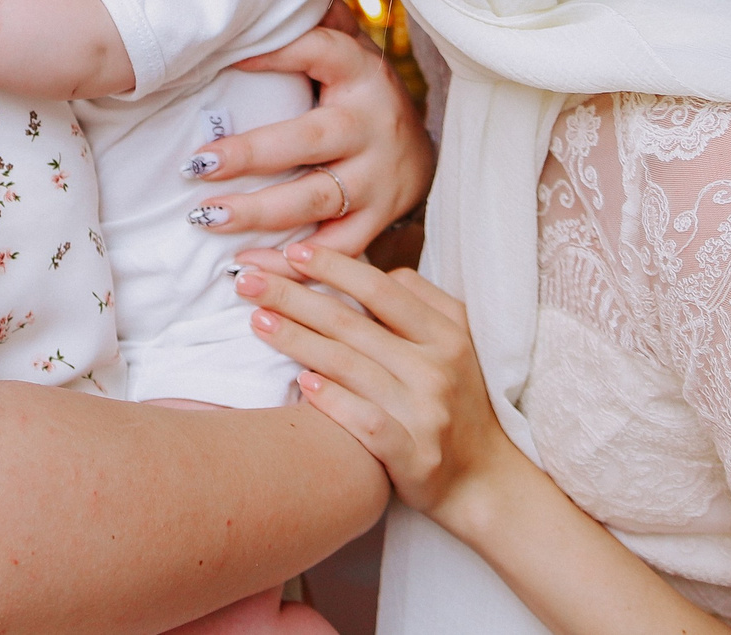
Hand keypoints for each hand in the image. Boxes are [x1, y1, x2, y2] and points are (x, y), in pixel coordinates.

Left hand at [183, 18, 431, 255]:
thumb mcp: (347, 54)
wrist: (421, 151)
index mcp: (361, 73)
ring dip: (260, 212)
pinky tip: (249, 266)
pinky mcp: (378, 219)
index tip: (230, 57)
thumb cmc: (359, 96)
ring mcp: (377, 177)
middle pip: (309, 137)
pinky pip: (336, 248)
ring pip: (316, 197)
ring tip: (208, 217)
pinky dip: (294, 263)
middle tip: (197, 164)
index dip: (279, 52)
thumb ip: (316, 25)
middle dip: (251, 153)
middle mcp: (372, 124)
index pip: (321, 51)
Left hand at [236, 243, 528, 540]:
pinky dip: (333, 401)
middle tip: (247, 280)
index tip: (292, 252)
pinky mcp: (415, 454)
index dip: (335, 267)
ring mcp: (426, 412)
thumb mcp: (453, 341)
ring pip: (350, 367)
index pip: (382, 288)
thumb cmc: (456, 400)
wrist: (483, 478)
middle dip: (295, 296)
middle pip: (354, 324)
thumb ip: (415, 301)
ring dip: (297, 341)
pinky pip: (366, 422)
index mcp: (447, 332)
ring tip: (257, 320)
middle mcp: (438, 367)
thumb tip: (360, 269)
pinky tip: (301, 385)